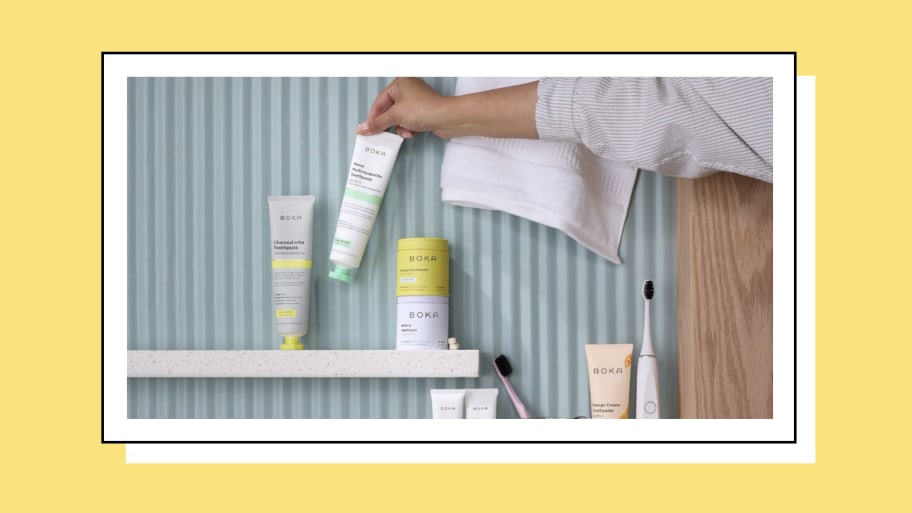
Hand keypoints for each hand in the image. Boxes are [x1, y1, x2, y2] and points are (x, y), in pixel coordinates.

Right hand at [356, 77, 538, 139]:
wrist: (447, 118)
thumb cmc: (425, 109)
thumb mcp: (395, 116)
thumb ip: (377, 123)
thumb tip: (362, 128)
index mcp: (400, 83)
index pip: (380, 101)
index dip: (373, 117)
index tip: (366, 129)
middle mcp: (408, 90)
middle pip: (389, 110)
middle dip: (389, 124)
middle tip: (381, 134)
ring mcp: (416, 101)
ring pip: (399, 118)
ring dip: (400, 128)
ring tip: (405, 131)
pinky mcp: (423, 112)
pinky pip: (408, 122)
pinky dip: (408, 129)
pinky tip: (412, 132)